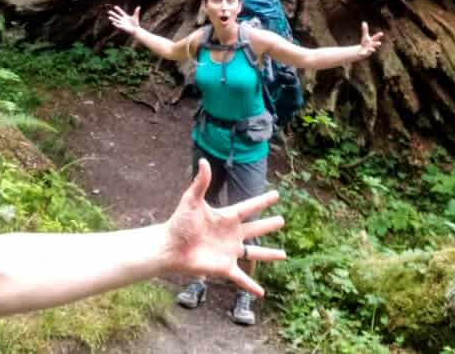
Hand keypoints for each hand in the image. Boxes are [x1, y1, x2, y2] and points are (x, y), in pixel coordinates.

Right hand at [108, 5, 141, 35]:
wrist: (136, 30)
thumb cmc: (135, 23)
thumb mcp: (135, 16)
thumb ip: (136, 12)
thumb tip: (139, 7)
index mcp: (125, 16)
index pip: (121, 12)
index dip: (118, 9)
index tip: (115, 6)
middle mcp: (123, 20)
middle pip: (117, 16)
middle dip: (113, 14)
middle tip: (109, 11)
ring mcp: (122, 23)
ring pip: (116, 21)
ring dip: (113, 19)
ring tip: (109, 17)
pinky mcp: (122, 27)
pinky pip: (118, 26)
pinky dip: (115, 24)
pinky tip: (113, 23)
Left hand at [163, 159, 284, 296]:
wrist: (170, 247)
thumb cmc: (179, 223)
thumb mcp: (191, 201)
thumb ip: (201, 182)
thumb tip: (204, 161)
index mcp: (226, 217)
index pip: (249, 207)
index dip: (263, 201)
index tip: (276, 194)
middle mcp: (231, 234)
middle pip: (256, 229)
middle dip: (268, 225)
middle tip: (282, 220)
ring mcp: (229, 251)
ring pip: (254, 253)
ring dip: (269, 255)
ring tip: (284, 254)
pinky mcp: (225, 267)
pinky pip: (241, 278)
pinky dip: (251, 286)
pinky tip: (261, 293)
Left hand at [358, 21, 383, 58]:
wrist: (364, 50)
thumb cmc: (366, 42)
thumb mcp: (365, 36)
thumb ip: (365, 30)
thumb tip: (363, 22)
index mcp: (372, 40)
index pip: (376, 37)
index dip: (379, 35)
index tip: (381, 33)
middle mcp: (372, 45)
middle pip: (375, 44)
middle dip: (377, 44)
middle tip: (379, 43)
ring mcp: (369, 49)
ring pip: (371, 49)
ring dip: (372, 49)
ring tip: (373, 50)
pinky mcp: (365, 53)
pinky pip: (363, 53)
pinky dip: (361, 53)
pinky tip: (359, 53)